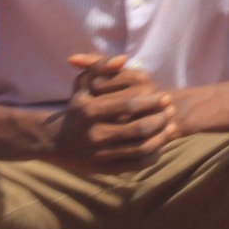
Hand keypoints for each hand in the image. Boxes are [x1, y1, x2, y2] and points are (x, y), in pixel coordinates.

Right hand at [48, 56, 177, 169]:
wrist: (57, 141)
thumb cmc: (77, 107)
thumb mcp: (83, 84)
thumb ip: (101, 67)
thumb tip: (124, 59)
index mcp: (90, 110)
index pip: (128, 105)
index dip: (151, 101)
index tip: (166, 97)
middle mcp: (95, 133)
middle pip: (138, 129)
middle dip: (160, 120)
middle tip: (171, 112)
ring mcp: (101, 154)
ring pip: (140, 149)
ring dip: (161, 138)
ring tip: (171, 127)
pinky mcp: (106, 170)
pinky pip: (136, 165)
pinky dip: (153, 156)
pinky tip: (160, 145)